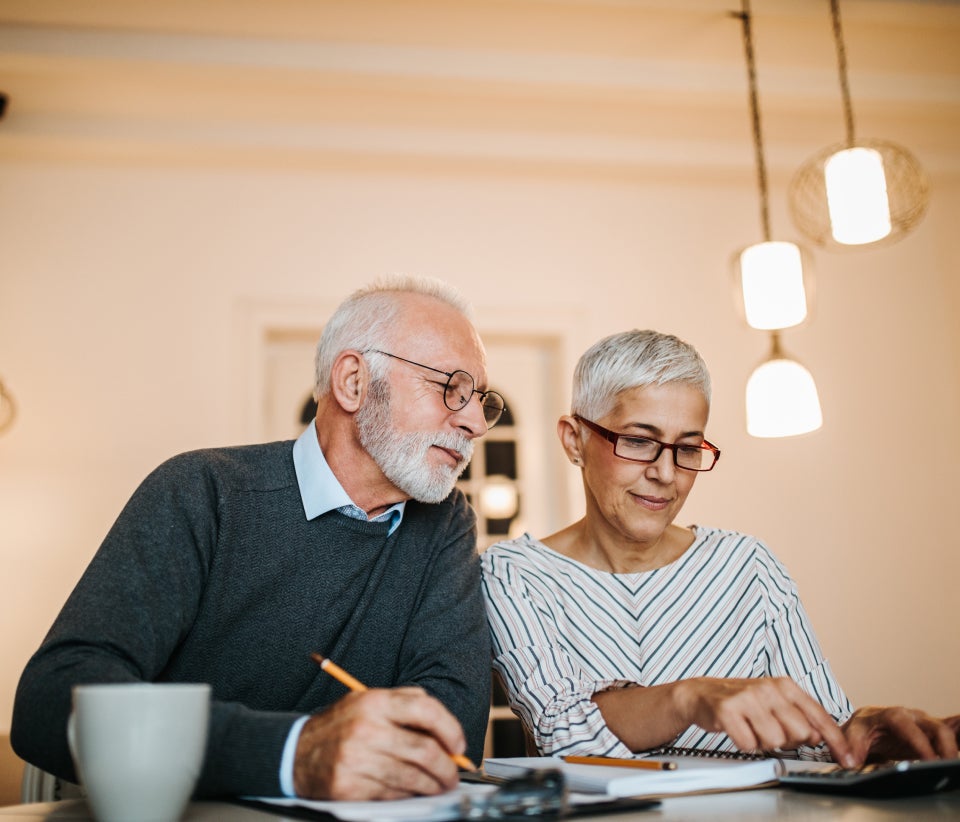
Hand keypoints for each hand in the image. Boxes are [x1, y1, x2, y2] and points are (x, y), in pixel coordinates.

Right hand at [292, 687, 466, 799]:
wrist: (295, 753)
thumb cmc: (340, 727)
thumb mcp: (368, 701)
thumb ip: (405, 704)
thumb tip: (445, 727)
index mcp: (374, 702)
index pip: (425, 709)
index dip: (450, 728)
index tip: (458, 745)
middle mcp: (366, 728)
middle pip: (424, 749)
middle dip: (447, 767)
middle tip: (453, 774)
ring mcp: (357, 759)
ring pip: (412, 777)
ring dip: (433, 785)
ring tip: (439, 785)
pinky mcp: (349, 787)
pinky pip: (392, 794)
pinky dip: (409, 795)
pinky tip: (412, 791)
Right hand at [676, 677, 856, 766]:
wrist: (702, 694)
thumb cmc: (743, 702)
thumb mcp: (775, 703)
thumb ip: (800, 717)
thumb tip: (820, 736)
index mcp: (785, 685)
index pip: (819, 716)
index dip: (836, 741)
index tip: (847, 759)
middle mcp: (768, 688)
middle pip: (799, 733)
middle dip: (787, 741)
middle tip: (770, 730)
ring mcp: (748, 697)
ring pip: (775, 741)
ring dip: (763, 742)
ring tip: (752, 728)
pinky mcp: (727, 709)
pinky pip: (748, 743)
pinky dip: (744, 743)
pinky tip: (738, 730)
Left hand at [842, 706, 959, 764]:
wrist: (866, 723)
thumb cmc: (861, 728)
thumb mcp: (852, 735)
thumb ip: (850, 746)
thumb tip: (851, 761)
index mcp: (890, 715)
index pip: (907, 726)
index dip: (920, 743)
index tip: (929, 761)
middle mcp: (911, 716)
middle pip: (936, 727)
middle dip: (946, 747)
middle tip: (948, 767)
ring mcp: (924, 723)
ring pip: (947, 731)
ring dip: (954, 746)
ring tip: (956, 764)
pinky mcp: (932, 733)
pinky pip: (952, 730)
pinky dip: (959, 736)